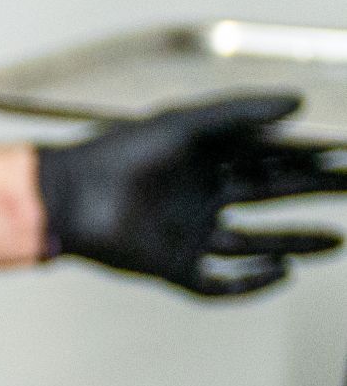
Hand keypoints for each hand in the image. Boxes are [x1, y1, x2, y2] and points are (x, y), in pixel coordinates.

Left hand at [38, 95, 346, 297]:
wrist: (67, 196)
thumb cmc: (118, 152)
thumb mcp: (185, 123)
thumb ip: (241, 112)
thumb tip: (297, 102)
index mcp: (206, 160)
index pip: (271, 157)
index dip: (308, 155)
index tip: (342, 150)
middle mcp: (202, 196)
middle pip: (272, 196)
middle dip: (314, 193)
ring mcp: (189, 232)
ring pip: (254, 242)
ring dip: (295, 243)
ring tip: (336, 242)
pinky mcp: (172, 265)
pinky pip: (218, 282)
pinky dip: (249, 282)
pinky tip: (280, 273)